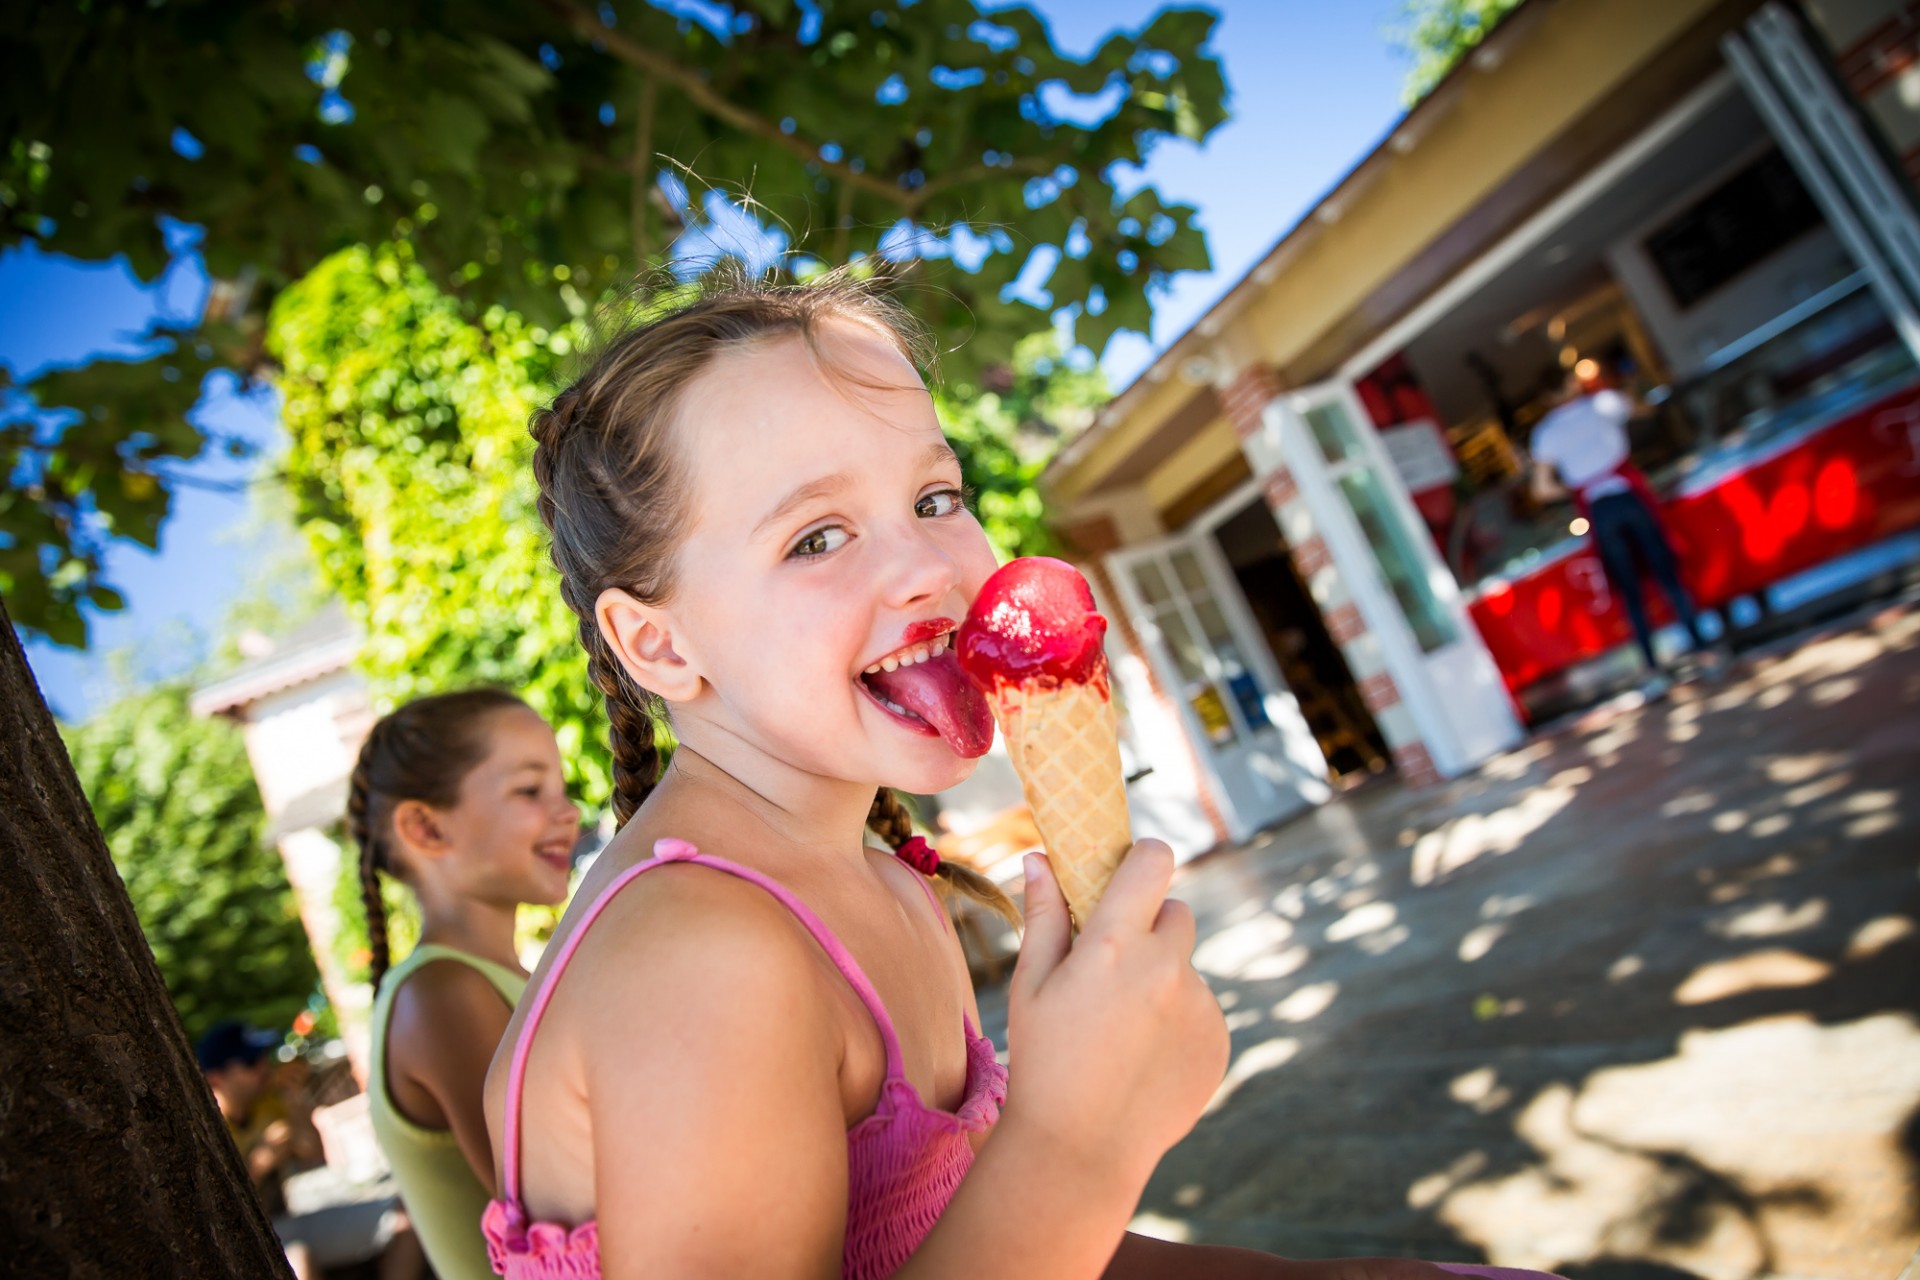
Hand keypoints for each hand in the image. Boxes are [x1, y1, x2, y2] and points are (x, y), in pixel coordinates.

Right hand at [1003, 842, 1228, 1192]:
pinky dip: (1178, 1021)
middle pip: (1176, 911)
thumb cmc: (1044, 1060)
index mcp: (1115, 944)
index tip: (1129, 869)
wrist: (1083, 1148)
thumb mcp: (1032, 985)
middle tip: (1115, 966)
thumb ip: (1044, 915)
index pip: (1154, 861)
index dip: (1142, 858)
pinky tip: (1145, 1056)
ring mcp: (1200, 1005)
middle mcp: (1167, 967)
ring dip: (1163, 979)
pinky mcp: (1219, 1039)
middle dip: (1150, 925)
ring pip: (1186, 967)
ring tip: (1122, 1030)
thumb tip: (1038, 858)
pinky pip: (1200, 1009)